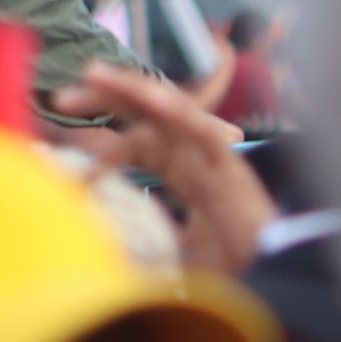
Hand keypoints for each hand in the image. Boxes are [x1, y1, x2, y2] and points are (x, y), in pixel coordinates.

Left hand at [57, 61, 276, 276]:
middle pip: (143, 113)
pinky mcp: (228, 160)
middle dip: (104, 99)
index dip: (101, 146)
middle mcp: (191, 152)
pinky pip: (199, 127)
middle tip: (60, 97)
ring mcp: (208, 153)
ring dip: (129, 88)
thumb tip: (117, 267)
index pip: (135, 140)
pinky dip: (176, 110)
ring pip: (166, 108)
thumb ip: (152, 247)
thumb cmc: (238, 257)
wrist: (280, 267)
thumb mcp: (179, 251)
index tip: (64, 165)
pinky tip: (152, 98)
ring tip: (93, 73)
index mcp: (180, 167)